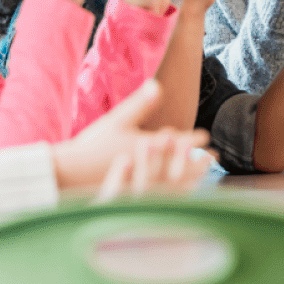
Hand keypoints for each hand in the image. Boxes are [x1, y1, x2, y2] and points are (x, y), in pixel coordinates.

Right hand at [52, 79, 211, 192]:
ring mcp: (144, 187)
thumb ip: (141, 104)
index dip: (194, 140)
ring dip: (192, 178)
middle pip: (182, 165)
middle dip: (199, 161)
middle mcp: (150, 170)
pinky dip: (176, 195)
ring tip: (203, 175)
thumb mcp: (117, 121)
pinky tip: (182, 194)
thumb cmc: (92, 146)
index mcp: (148, 149)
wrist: (68, 174)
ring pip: (176, 184)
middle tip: (215, 158)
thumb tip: (157, 84)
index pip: (179, 144)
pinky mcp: (135, 200)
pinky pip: (163, 199)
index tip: (207, 137)